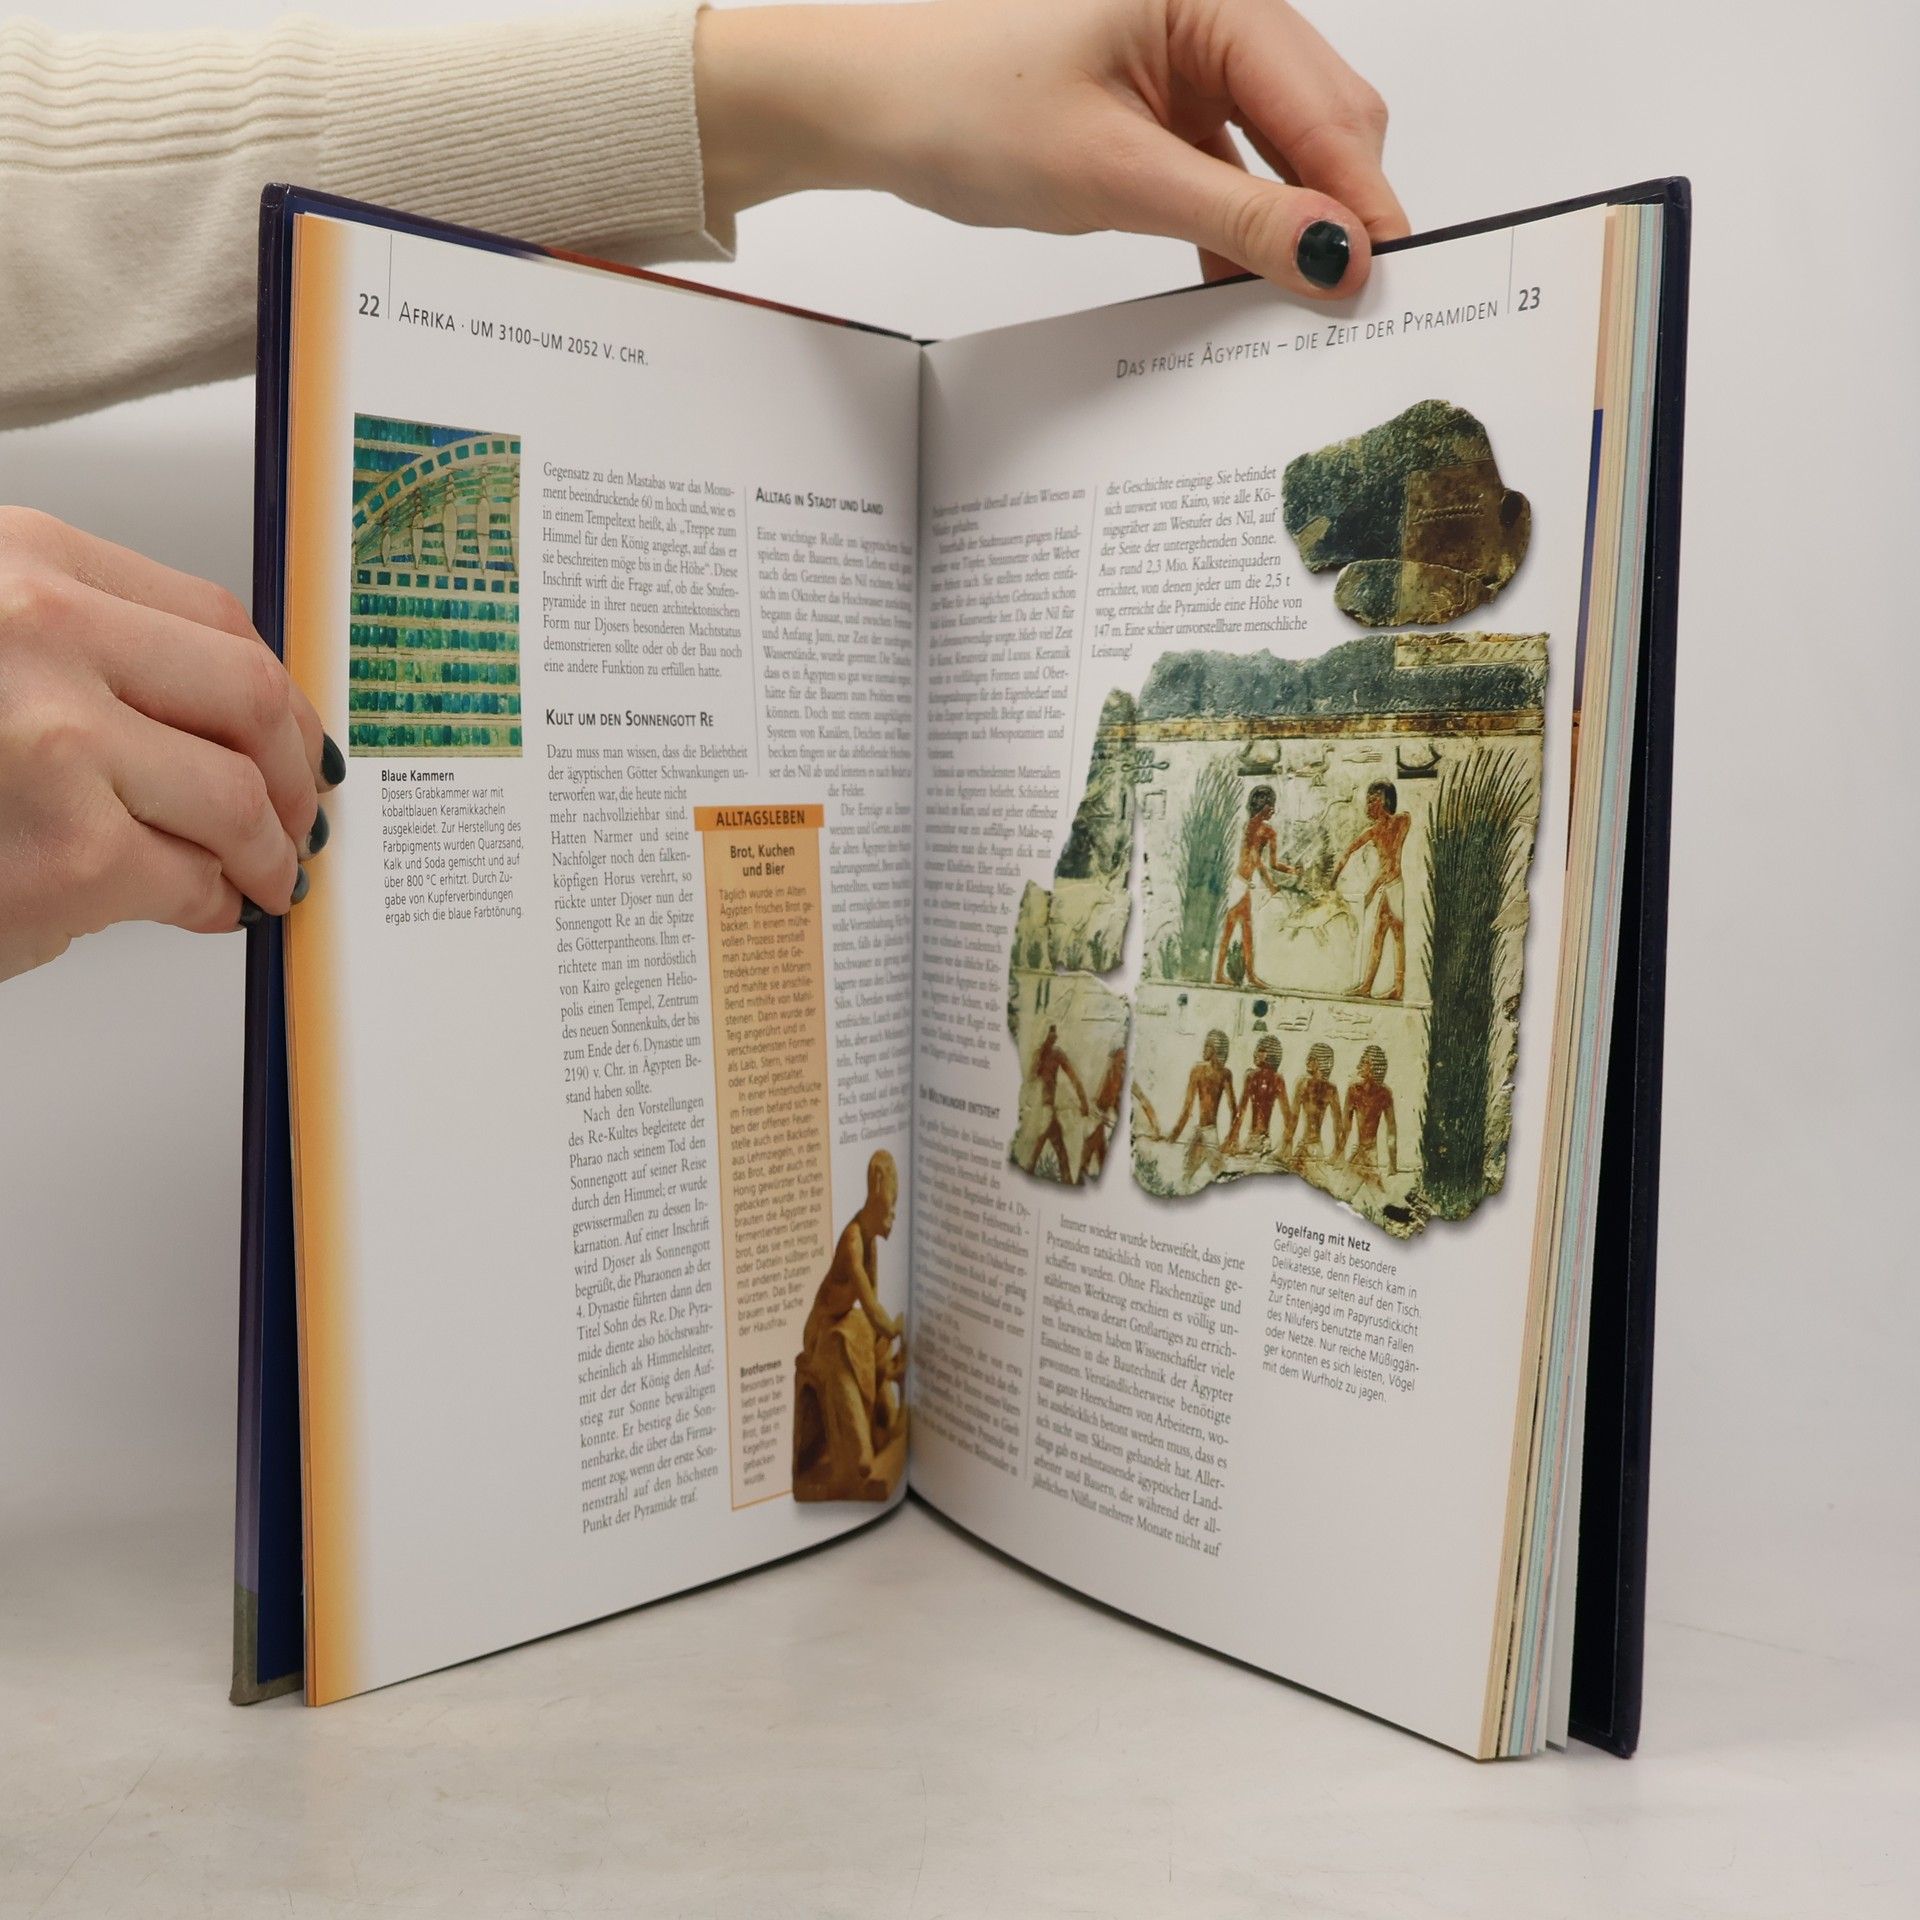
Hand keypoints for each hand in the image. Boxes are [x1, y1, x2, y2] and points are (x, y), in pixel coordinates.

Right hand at [0, 508, 336, 980]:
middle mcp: (39, 632)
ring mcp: (55, 741)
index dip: (273, 686)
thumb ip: (85, 653)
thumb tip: (225, 717)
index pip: (211, 615)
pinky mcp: (70, 854)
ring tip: (264, 874)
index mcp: (23, 562)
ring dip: (267, 848)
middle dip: (293, 765)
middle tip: (300, 809)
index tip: (292, 728)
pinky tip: (205, 908)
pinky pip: (193, 880)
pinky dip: (214, 903)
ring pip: (236, 794)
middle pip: (248, 694)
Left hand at [698, 0, 1405, 299]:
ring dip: (1291, 225)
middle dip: (1339, 210)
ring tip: (1299, 306)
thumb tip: (1336, 255)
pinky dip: (1241, 223)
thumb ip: (1238, 215)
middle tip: (1353, 306)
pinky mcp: (1164, 104)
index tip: (1389, 279)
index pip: (1327, 105)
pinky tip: (1242, 284)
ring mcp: (1190, 59)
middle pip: (1322, 121)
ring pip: (1282, 149)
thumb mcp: (1114, 173)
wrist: (873, 106)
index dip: (1363, 199)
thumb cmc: (964, 104)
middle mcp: (1214, 14)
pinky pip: (1233, 165)